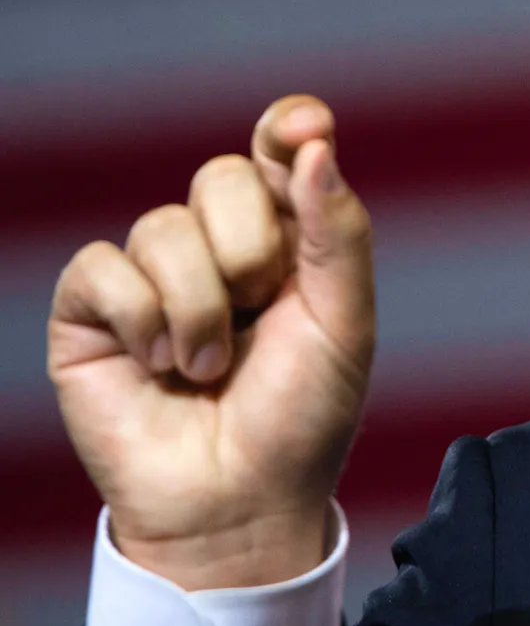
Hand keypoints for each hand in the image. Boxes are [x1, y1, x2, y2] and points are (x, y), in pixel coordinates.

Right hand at [47, 95, 375, 588]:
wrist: (239, 499)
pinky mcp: (90, 312)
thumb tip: (316, 143)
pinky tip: (159, 365)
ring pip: (162, 226)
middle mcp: (216, 244)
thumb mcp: (344, 322)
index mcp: (286, 236)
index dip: (286, 126)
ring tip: (210, 367)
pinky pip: (103, 267)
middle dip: (250, 245)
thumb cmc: (301, 416)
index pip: (279, 148)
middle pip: (221, 175)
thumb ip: (336, 231)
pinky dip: (142, 319)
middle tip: (260, 308)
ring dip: (200, 307)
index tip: (304, 127)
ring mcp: (151, 274)